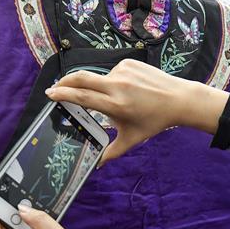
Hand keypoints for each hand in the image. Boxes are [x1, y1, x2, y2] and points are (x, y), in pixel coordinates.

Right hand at [45, 59, 228, 165]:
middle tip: (55, 87)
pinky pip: (113, 72)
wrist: (179, 99)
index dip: (63, 94)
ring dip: (101, 89)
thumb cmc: (154, 121)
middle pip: (82, 78)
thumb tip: (96, 166)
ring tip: (122, 100)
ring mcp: (123, 71)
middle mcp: (117, 86)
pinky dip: (114, 82)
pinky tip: (129, 90)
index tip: (51, 94)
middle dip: (65, 82)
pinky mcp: (129, 62)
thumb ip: (111, 152)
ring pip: (100, 79)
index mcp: (115, 105)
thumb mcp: (132, 139)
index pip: (83, 97)